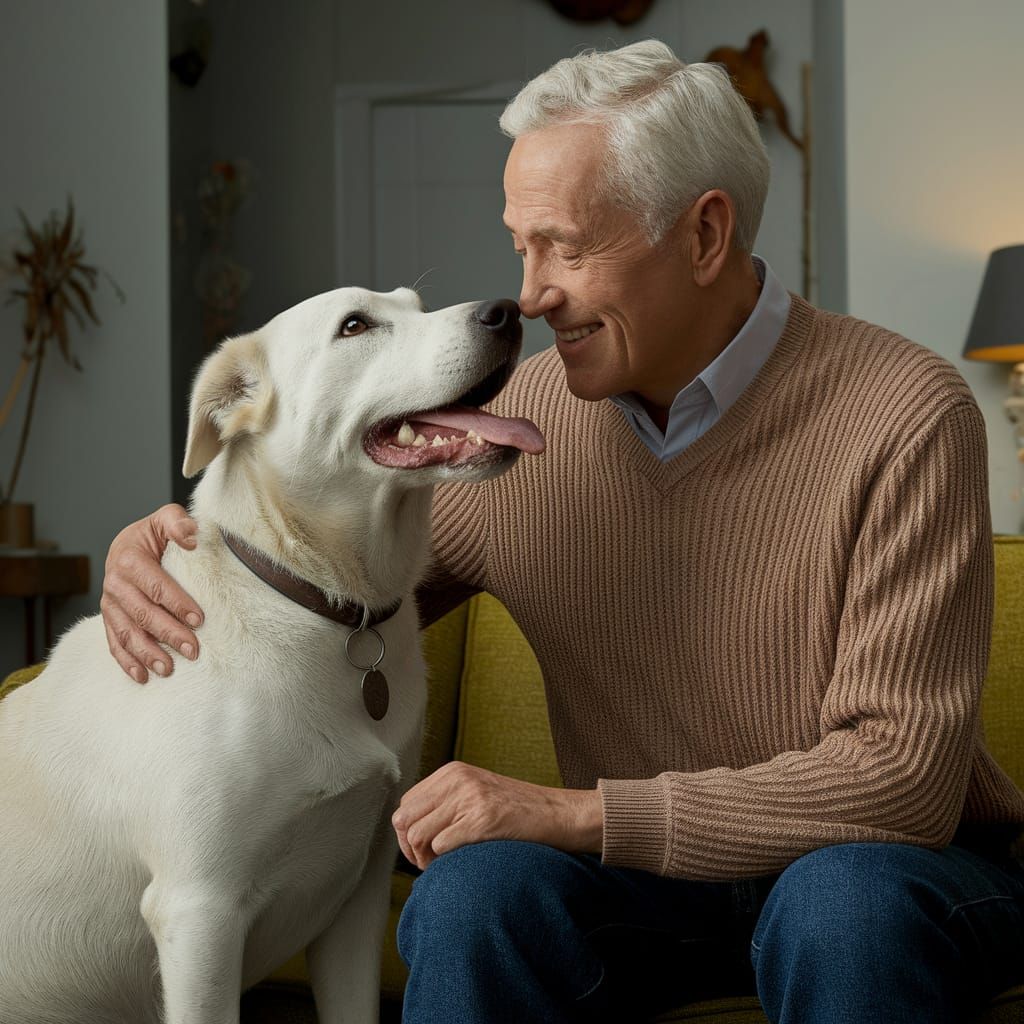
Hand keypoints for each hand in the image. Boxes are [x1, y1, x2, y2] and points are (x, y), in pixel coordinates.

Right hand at [100, 504, 203, 683]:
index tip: (199, 620)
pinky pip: (114, 642)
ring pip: (126, 632)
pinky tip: (142, 677)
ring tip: (168, 669)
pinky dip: (126, 661)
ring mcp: (110, 603)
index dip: (177, 603)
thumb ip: (177, 522)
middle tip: (192, 650)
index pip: (155, 585)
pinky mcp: (109, 618)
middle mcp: (115, 583)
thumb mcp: (166, 518)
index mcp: (129, 558)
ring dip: (146, 654)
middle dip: (168, 634)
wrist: (130, 542)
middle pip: (142, 613)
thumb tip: (191, 538)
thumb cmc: (155, 533)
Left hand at [391, 760, 602, 869]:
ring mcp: (469, 798)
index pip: (406, 803)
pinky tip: (457, 864)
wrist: (558, 813)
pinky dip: (443, 861)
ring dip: (424, 859)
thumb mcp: (477, 792)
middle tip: (427, 863)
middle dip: (409, 847)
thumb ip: (446, 801)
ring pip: (418, 835)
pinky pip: (440, 846)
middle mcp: (457, 780)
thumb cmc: (518, 810)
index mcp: (453, 771)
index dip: (407, 831)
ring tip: (440, 866)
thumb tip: (409, 828)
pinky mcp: (482, 821)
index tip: (422, 849)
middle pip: (405, 819)